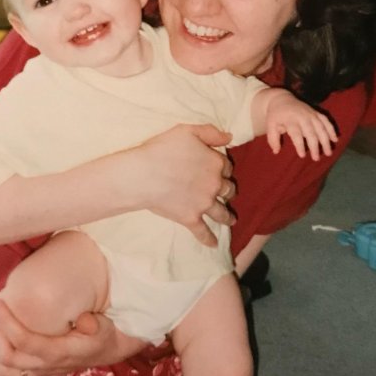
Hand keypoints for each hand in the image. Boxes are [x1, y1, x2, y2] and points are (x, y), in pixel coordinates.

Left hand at [0, 299, 145, 375]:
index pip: (24, 341)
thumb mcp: (104, 326)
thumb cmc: (103, 333)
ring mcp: (41, 374)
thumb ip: (94, 324)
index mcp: (59, 352)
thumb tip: (85, 320)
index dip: (7, 322)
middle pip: (8, 358)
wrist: (107, 350)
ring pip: (5, 371)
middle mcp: (46, 366)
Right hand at [130, 124, 235, 246]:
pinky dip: (208, 239)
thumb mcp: (187, 131)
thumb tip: (229, 137)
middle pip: (228, 189)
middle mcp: (214, 185)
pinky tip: (213, 244)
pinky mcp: (190, 219)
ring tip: (231, 220)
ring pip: (221, 212)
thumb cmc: (162, 149)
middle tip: (227, 193)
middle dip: (228, 191)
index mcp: (215, 163)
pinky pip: (203, 232)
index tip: (219, 170)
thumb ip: (211, 133)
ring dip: (227, 217)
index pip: (226, 166)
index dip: (223, 168)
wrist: (144, 174)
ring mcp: (204, 204)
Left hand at [266, 91, 337, 160]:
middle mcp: (303, 116)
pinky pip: (326, 121)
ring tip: (328, 153)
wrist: (282, 99)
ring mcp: (311, 114)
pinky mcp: (316, 113)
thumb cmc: (276, 116)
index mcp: (290, 119)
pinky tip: (335, 139)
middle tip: (316, 158)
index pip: (296, 133)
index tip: (302, 156)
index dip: (299, 145)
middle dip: (314, 146)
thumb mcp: (270, 125)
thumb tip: (276, 151)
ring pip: (321, 128)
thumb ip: (272, 139)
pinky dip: (331, 130)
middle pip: (311, 132)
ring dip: (326, 141)